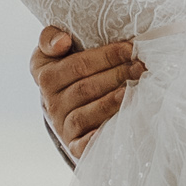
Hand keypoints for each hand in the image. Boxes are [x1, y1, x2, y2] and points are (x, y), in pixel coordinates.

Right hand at [33, 24, 140, 155]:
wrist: (64, 109)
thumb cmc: (68, 74)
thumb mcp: (53, 53)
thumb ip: (51, 39)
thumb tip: (63, 41)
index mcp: (45, 75)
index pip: (77, 64)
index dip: (106, 56)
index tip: (130, 48)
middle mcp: (50, 102)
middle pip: (85, 88)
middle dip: (116, 75)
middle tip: (141, 67)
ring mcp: (61, 125)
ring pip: (84, 114)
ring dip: (110, 102)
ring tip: (132, 90)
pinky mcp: (72, 145)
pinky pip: (82, 144)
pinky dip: (95, 139)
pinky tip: (112, 128)